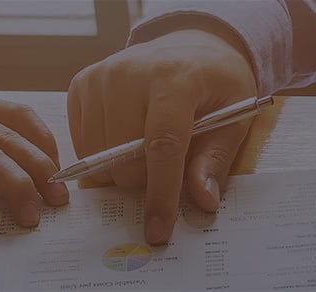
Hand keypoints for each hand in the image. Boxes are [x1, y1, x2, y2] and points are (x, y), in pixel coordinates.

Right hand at [68, 28, 257, 244]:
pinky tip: (126, 136)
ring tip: (147, 147)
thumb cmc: (215, 84)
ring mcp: (100, 77)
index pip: (161, 145)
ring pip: (98, 156)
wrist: (192, 47)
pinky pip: (82, 143)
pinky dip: (103, 154)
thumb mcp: (234, 117)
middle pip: (124, 157)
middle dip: (145, 180)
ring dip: (123, 169)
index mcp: (174, 78)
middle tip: (168, 166)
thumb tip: (202, 200)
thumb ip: (215, 159)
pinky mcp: (81, 84)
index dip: (159, 193)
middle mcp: (129, 73)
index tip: (158, 230)